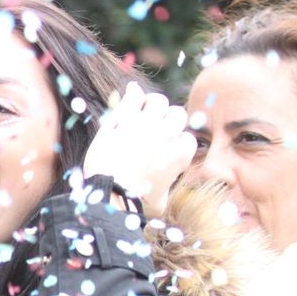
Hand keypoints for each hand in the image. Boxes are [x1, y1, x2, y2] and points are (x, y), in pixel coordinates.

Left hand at [82, 81, 195, 218]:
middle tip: (155, 128)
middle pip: (177, 115)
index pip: (187, 139)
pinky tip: (132, 92)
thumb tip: (168, 185)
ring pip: (158, 101)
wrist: (109, 193)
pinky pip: (134, 97)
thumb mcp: (159, 203)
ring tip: (144, 111)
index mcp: (180, 154)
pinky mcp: (124, 118)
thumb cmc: (135, 202)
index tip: (164, 149)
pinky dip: (134, 93)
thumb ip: (168, 187)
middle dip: (169, 121)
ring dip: (153, 105)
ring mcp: (146, 124)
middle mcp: (167, 135)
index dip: (176, 143)